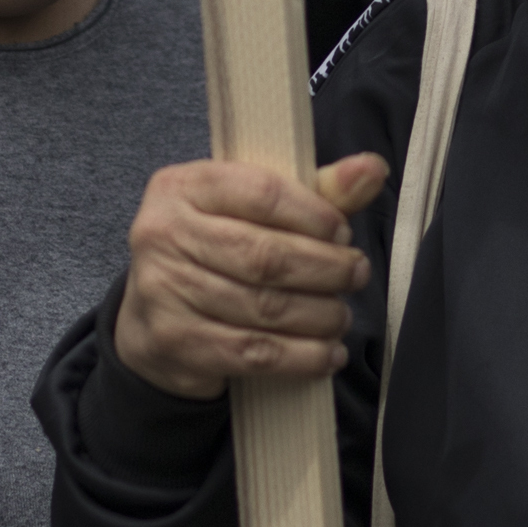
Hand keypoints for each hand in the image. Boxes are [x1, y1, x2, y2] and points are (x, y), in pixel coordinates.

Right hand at [115, 155, 388, 399]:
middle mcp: (163, 234)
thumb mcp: (256, 211)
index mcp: (183, 186)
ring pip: (263, 307)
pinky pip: (253, 351)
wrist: (154, 322)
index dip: (314, 215)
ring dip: (319, 316)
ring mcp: (163, 291)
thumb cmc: (216, 252)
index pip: (261, 192)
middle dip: (325, 269)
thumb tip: (372, 170)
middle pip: (264, 255)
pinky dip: (301, 356)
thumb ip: (317, 191)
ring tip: (341, 316)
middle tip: (356, 275)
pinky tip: (327, 353)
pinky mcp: (174, 342)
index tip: (343, 233)